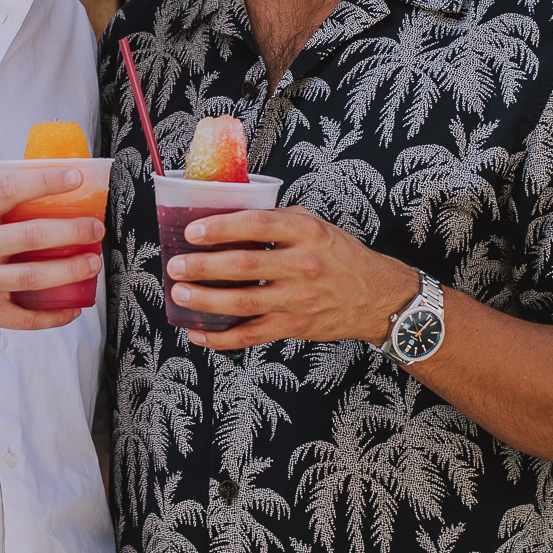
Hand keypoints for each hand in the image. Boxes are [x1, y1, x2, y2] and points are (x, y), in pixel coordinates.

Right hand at [0, 166, 104, 343]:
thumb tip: (40, 199)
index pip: (9, 191)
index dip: (45, 182)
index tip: (74, 178)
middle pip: (30, 236)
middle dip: (71, 231)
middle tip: (94, 228)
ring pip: (34, 277)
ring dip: (70, 270)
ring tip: (91, 264)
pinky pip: (26, 317)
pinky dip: (54, 315)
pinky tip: (71, 308)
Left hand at [165, 207, 416, 350]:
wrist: (375, 296)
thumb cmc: (339, 256)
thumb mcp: (315, 224)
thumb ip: (276, 219)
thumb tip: (227, 215)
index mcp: (305, 231)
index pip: (256, 225)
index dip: (220, 228)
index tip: (192, 231)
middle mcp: (302, 264)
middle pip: (243, 266)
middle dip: (202, 267)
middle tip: (177, 266)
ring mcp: (298, 299)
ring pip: (243, 302)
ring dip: (205, 300)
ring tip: (180, 295)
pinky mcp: (295, 326)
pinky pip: (251, 334)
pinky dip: (221, 337)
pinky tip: (199, 333)